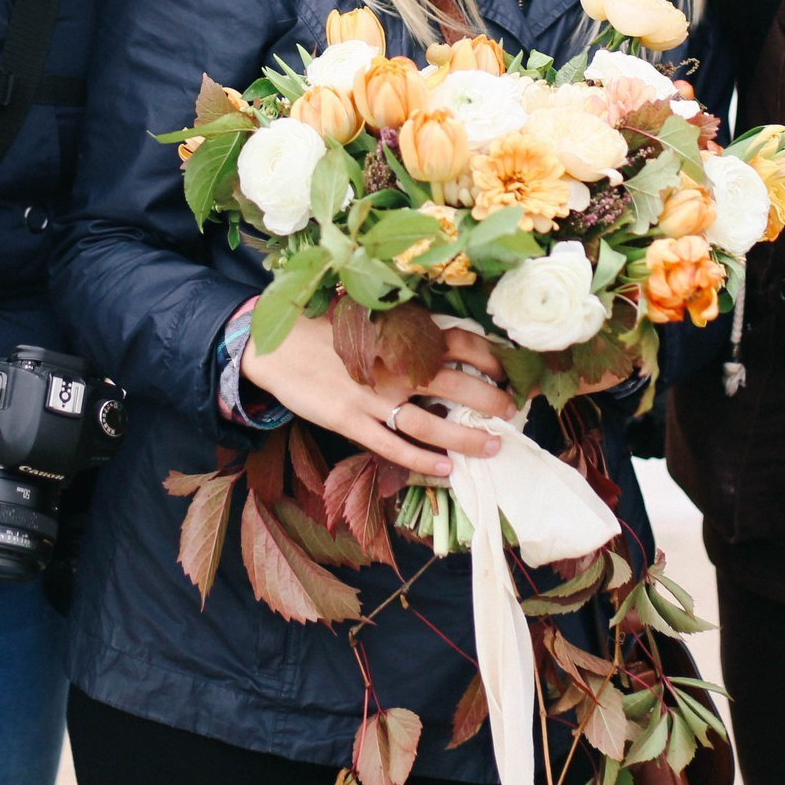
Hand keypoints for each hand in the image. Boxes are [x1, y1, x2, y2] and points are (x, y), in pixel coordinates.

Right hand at [242, 313, 514, 478]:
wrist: (273, 343)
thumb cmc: (324, 327)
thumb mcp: (369, 316)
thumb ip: (403, 329)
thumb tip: (442, 338)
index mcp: (400, 335)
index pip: (460, 342)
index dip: (490, 357)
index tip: (509, 370)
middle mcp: (393, 366)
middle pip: (456, 385)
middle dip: (489, 400)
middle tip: (510, 412)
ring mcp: (372, 397)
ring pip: (430, 423)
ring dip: (464, 437)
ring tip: (490, 447)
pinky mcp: (348, 420)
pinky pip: (391, 446)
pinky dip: (421, 460)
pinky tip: (445, 469)